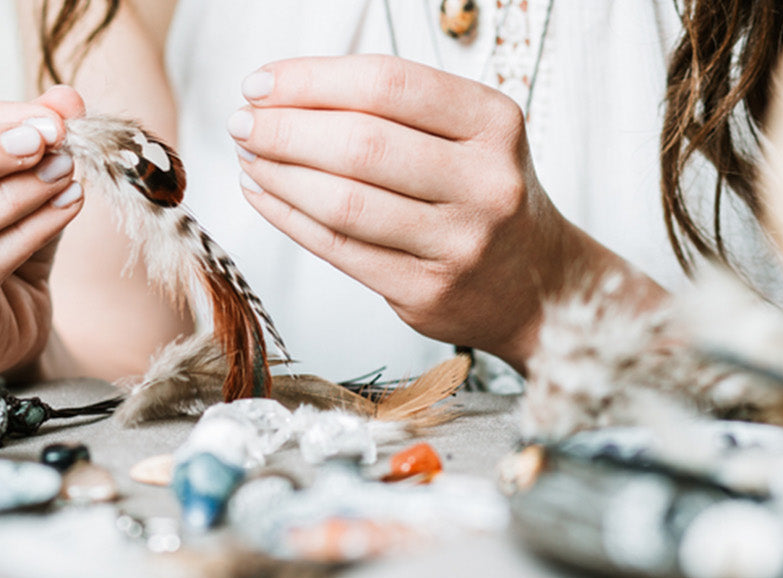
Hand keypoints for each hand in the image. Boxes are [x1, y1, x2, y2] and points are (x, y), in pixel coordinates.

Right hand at [0, 87, 87, 378]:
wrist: (11, 315)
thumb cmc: (2, 233)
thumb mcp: (21, 172)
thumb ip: (39, 131)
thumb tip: (66, 102)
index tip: (50, 120)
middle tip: (42, 142)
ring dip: (12, 196)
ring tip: (64, 174)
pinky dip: (32, 231)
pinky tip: (67, 206)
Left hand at [230, 55, 655, 370]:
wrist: (538, 285)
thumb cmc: (483, 194)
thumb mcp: (468, 134)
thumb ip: (393, 109)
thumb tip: (285, 92)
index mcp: (495, 123)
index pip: (388, 85)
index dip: (312, 80)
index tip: (262, 83)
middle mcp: (485, 182)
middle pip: (361, 144)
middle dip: (285, 129)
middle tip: (243, 122)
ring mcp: (459, 243)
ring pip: (344, 202)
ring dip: (280, 175)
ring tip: (249, 156)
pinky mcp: (427, 292)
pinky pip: (340, 249)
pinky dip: (289, 218)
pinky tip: (264, 194)